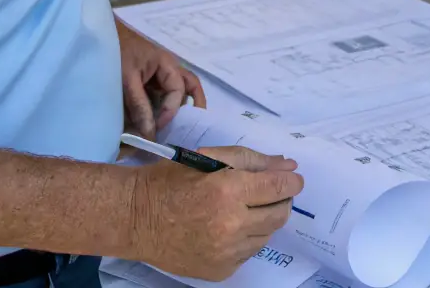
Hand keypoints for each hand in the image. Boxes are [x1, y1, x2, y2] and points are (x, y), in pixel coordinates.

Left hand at [117, 20, 205, 137]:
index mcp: (167, 64)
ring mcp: (160, 73)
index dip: (169, 112)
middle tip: (192, 127)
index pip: (178, 91)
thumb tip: (150, 133)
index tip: (157, 129)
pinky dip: (165, 106)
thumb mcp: (127, 79)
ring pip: (179, 90)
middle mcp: (168, 68)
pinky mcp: (150, 78)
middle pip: (190, 85)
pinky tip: (158, 120)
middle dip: (195, 105)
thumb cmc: (116, 53)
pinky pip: (163, 93)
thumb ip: (139, 105)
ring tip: (177, 127)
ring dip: (180, 107)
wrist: (101, 38)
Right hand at [130, 146, 303, 280]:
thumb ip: (251, 160)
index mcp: (228, 191)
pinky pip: (248, 253)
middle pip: (279, 214)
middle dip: (282, 200)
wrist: (136, 218)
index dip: (291, 181)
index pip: (279, 188)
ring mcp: (226, 253)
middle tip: (271, 191)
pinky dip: (247, 239)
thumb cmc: (170, 180)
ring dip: (264, 219)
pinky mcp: (220, 271)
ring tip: (245, 208)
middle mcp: (232, 225)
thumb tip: (287, 166)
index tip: (293, 178)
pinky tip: (230, 227)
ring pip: (266, 235)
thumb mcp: (209, 157)